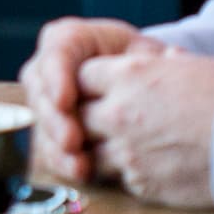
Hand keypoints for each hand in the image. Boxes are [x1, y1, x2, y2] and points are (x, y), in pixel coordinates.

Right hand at [20, 17, 154, 184]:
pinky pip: (47, 145)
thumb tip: (173, 57)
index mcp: (71, 40)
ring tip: (79, 164)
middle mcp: (49, 68)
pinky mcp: (49, 129)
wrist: (133, 86)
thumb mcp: (147, 54)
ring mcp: (46, 100)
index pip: (56, 52)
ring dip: (56, 146)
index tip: (66, 100)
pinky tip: (80, 172)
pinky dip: (62, 161)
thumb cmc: (139, 63)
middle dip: (55, 119)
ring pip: (41, 122)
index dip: (56, 77)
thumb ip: (153, 58)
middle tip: (72, 140)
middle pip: (41, 91)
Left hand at [74, 46, 213, 210]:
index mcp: (131, 75)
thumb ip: (172, 66)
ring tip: (124, 148)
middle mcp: (120, 113)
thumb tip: (168, 60)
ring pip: (89, 154)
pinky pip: (118, 180)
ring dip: (100, 151)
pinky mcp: (143, 186)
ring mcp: (128, 153)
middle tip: (104, 121)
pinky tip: (146, 168)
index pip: (81, 76)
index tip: (101, 88)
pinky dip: (125, 175)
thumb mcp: (203, 66)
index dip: (89, 83)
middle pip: (76, 117)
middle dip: (85, 118)